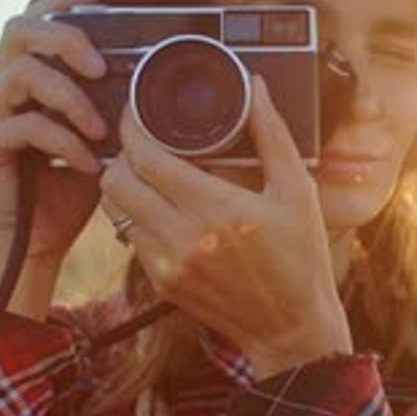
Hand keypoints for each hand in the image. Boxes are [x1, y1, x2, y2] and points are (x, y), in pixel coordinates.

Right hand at [0, 0, 106, 263]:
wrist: (29, 248)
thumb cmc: (59, 198)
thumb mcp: (94, 149)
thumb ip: (109, 117)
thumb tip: (145, 92)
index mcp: (28, 85)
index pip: (35, 24)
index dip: (61, 2)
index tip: (98, 3)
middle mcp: (3, 91)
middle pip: (19, 29)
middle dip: (65, 38)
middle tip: (100, 66)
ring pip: (21, 71)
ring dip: (70, 96)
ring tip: (99, 129)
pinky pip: (26, 126)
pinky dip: (64, 142)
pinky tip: (86, 164)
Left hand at [101, 77, 351, 378]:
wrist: (290, 328)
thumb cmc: (300, 258)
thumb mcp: (297, 192)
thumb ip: (272, 135)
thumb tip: (257, 88)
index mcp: (218, 210)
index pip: (148, 159)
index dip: (132, 128)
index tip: (135, 113)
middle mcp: (184, 238)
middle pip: (118, 180)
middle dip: (121, 151)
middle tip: (138, 139)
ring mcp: (168, 264)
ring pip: (116, 208)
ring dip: (123, 181)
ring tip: (145, 169)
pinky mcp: (162, 282)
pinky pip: (129, 235)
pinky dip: (135, 213)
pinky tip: (159, 204)